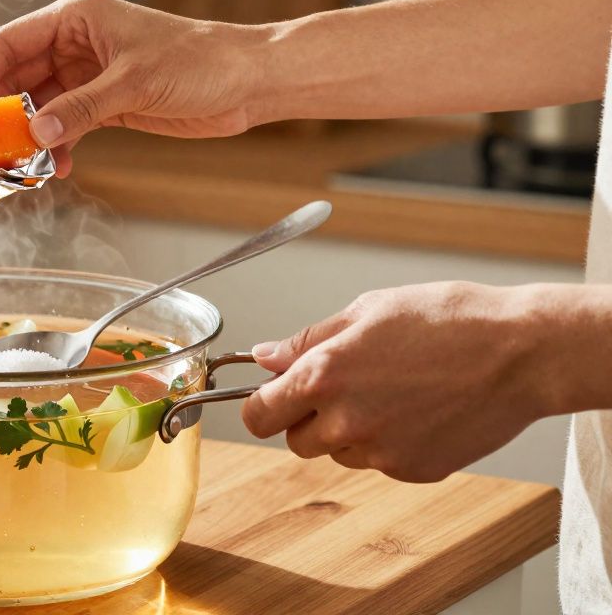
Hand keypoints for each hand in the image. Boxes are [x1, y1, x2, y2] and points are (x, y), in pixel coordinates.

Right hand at [0, 0, 268, 176]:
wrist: (247, 82)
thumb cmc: (200, 60)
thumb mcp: (134, 82)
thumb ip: (82, 108)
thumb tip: (35, 134)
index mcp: (74, 18)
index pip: (6, 45)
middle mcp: (74, 44)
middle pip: (14, 80)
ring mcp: (87, 76)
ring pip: (36, 108)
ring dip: (24, 139)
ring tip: (14, 169)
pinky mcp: (103, 104)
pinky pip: (62, 127)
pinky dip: (53, 149)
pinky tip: (54, 168)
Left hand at [239, 282, 577, 482]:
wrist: (522, 353)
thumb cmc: (449, 320)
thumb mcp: (368, 310)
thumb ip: (308, 340)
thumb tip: (265, 357)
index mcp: (324, 375)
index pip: (258, 415)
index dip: (262, 406)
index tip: (272, 397)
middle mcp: (346, 420)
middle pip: (295, 441)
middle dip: (307, 418)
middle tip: (341, 388)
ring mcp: (381, 451)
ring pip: (338, 453)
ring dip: (348, 431)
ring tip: (391, 392)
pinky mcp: (413, 470)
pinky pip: (379, 462)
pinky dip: (388, 442)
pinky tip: (418, 409)